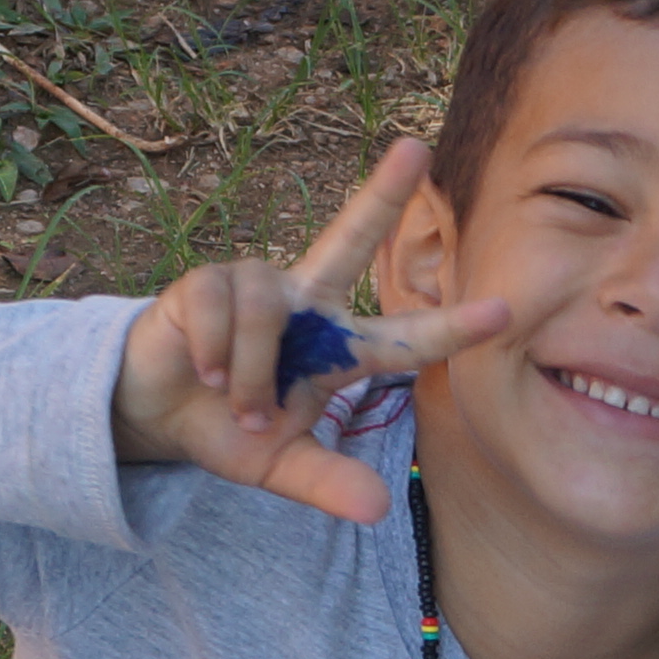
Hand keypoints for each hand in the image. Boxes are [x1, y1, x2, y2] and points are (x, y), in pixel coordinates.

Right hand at [110, 138, 512, 521]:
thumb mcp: (280, 468)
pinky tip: (204, 370)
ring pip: (270, 314)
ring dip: (251, 373)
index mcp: (337, 350)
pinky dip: (218, 354)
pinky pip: (224, 310)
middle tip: (417, 148)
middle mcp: (306, 304)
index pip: (403, 338)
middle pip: (349, 238)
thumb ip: (329, 484)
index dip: (451, 328)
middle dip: (381, 194)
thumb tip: (379, 510)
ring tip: (232, 401)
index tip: (505, 312)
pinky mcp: (208, 281)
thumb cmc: (227, 430)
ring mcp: (257, 285)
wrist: (153, 417)